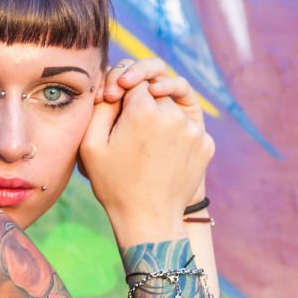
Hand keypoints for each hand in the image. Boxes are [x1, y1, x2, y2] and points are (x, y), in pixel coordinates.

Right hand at [95, 58, 206, 203]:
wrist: (148, 219)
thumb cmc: (114, 183)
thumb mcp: (91, 144)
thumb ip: (101, 105)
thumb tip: (116, 81)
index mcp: (143, 111)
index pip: (134, 78)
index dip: (121, 86)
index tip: (113, 102)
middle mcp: (173, 114)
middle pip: (155, 89)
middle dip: (142, 99)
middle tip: (128, 126)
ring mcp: (194, 129)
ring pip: (174, 106)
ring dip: (160, 114)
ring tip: (146, 140)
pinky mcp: (206, 143)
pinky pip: (188, 125)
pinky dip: (175, 132)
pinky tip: (161, 153)